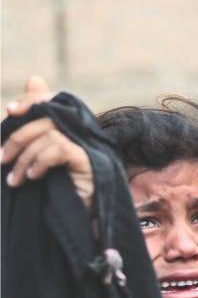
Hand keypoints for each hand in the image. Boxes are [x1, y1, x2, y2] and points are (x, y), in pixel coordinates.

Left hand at [2, 76, 94, 207]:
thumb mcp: (39, 157)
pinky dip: (40, 162)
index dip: (32, 101)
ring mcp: (88, 145)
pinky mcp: (89, 160)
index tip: (9, 111)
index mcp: (72, 128)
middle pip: (46, 119)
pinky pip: (59, 149)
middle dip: (17, 137)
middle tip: (1, 159)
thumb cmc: (60, 188)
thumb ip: (33, 125)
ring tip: (14, 180)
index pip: (52, 101)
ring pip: (48, 135)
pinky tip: (33, 178)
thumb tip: (33, 79)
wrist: (79, 218)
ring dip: (24, 159)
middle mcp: (83, 132)